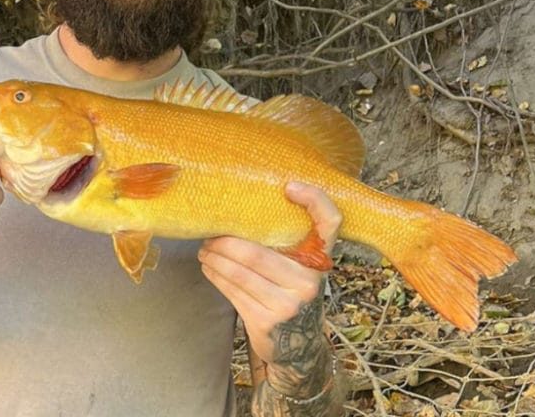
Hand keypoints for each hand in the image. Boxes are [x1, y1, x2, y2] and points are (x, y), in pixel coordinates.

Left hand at [198, 181, 341, 365]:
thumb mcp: (302, 270)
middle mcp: (308, 282)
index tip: (289, 186)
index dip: (314, 200)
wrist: (300, 347)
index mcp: (320, 261)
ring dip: (214, 259)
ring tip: (205, 250)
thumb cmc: (294, 295)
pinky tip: (210, 268)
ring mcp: (288, 305)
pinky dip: (216, 277)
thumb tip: (241, 215)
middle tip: (209, 237)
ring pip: (239, 273)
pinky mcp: (266, 322)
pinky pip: (233, 291)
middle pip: (255, 253)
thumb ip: (289, 247)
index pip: (330, 223)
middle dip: (224, 244)